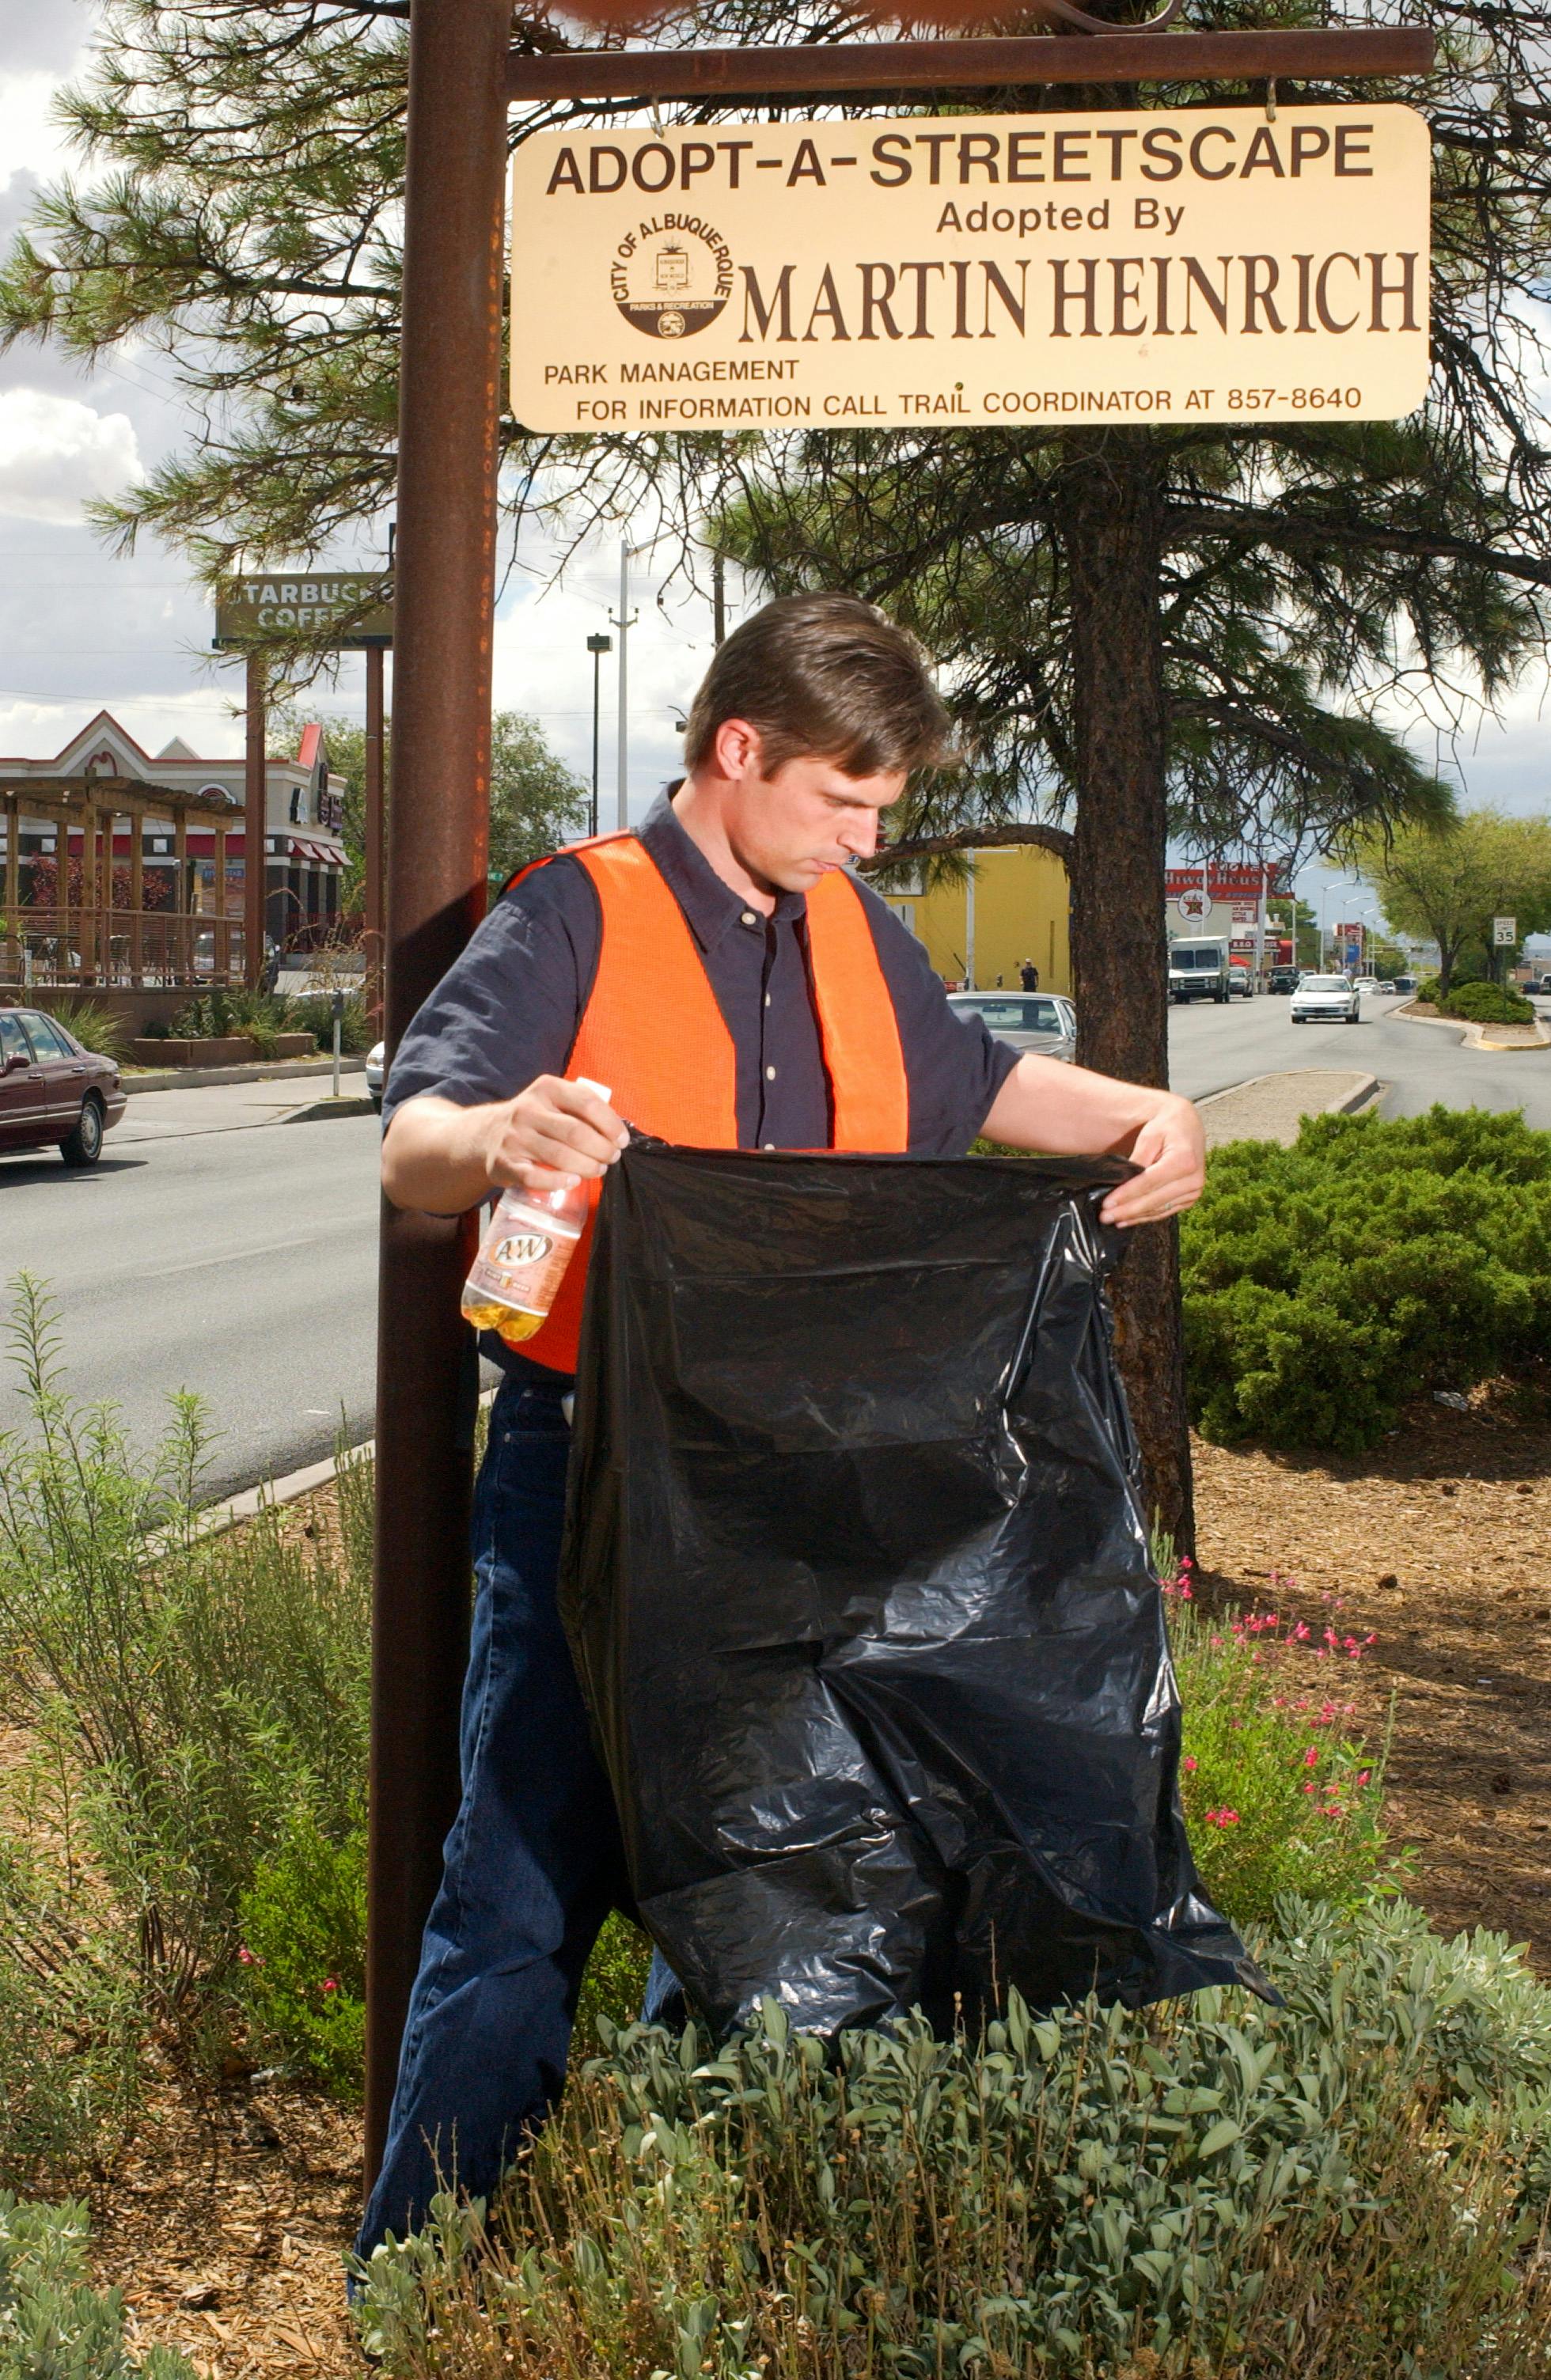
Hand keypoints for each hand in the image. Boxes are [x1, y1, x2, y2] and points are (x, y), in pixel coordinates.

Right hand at [482, 1075, 628, 1194]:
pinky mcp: (505, 1163)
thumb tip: (617, 1133)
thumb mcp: (553, 1102)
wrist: (487, 1135)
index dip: (610, 1124)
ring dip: (587, 1167)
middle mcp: (528, 1109)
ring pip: (560, 1156)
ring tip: (598, 1170)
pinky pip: (535, 1177)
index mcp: (546, 1088)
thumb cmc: (535, 1121)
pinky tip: (573, 1182)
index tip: (622, 1141)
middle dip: (602, 1149)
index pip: (586, 1102)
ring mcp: (515, 1137)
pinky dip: (558, 1182)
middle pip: (576, 1132)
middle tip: (611, 1158)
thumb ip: (581, 1110)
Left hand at [1098, 1092, 1204, 1227]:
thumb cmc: (1166, 1127)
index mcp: (1184, 1160)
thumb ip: (1138, 1160)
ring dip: (1135, 1217)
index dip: (1126, 1195)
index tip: (1106, 1204)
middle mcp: (1193, 1179)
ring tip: (1113, 1220)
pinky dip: (1146, 1216)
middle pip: (1153, 1200)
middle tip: (1104, 1217)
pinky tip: (1129, 1220)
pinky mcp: (1190, 1198)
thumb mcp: (1149, 1136)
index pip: (1149, 1183)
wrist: (1186, 1125)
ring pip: (1158, 1209)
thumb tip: (1123, 1183)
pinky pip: (1165, 1211)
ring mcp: (1193, 1191)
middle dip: (1127, 1210)